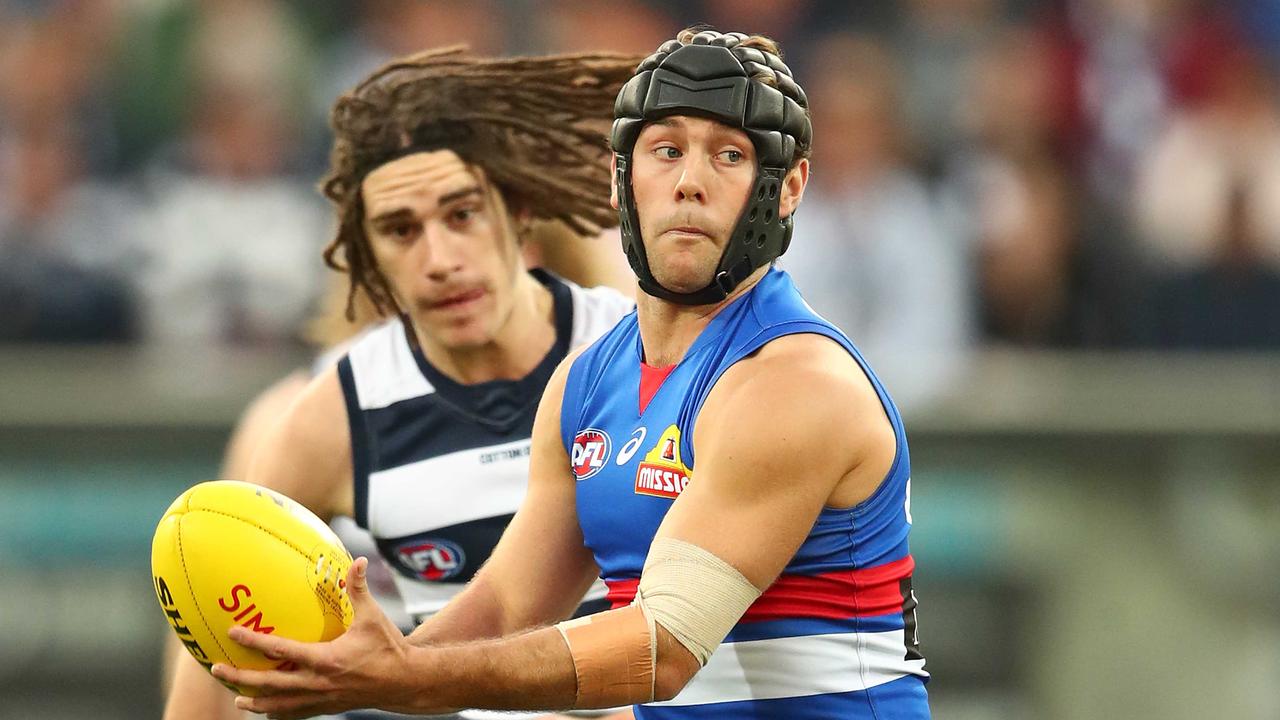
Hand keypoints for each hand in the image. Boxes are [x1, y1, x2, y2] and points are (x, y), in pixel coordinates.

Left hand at [211, 557, 437, 718]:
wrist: (404, 682)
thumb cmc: (389, 647)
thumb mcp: (373, 617)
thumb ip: (359, 589)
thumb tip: (358, 560)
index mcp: (326, 659)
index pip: (281, 650)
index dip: (253, 641)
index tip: (233, 632)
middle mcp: (318, 682)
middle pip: (269, 683)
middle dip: (240, 677)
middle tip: (216, 668)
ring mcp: (321, 698)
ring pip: (279, 705)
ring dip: (255, 702)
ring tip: (237, 698)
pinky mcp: (327, 707)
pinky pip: (296, 712)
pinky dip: (278, 712)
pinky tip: (267, 709)